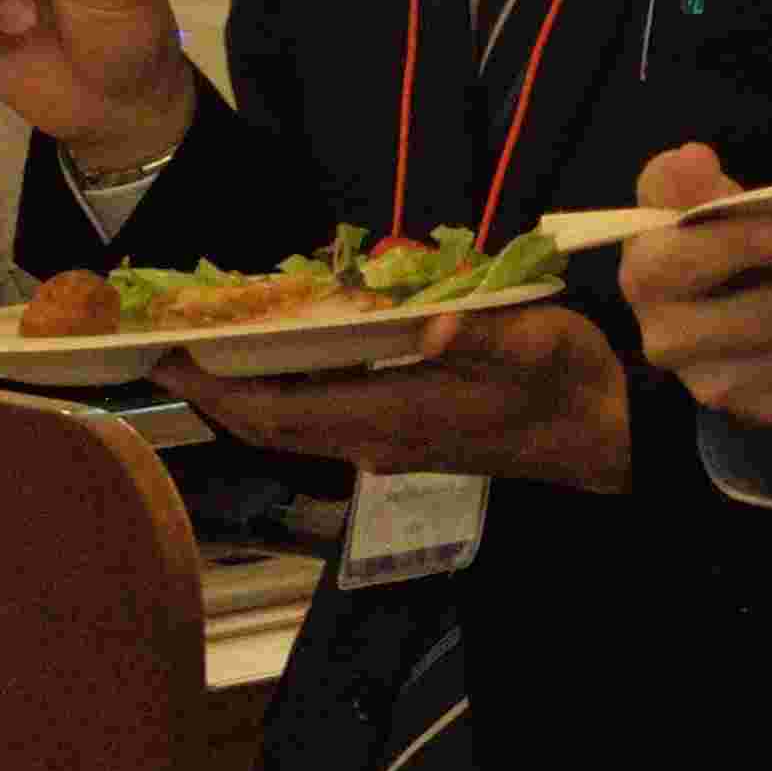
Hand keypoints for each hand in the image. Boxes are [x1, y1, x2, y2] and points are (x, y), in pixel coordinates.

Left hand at [153, 297, 632, 492]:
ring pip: (290, 423)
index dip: (218, 388)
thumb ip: (487, 337)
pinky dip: (281, 387)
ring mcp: (386, 441)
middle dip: (212, 388)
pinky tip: (276, 348)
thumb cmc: (572, 383)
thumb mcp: (541, 346)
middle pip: (269, 423)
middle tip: (163, 337)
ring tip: (204, 338)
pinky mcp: (400, 434)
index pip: (281, 413)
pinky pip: (317, 415)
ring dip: (242, 390)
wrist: (608, 436)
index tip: (169, 354)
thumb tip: (435, 328)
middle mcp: (376, 439)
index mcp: (397, 417)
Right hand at [614, 141, 771, 432]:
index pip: (683, 264)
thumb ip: (687, 183)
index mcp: (651, 275)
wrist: (705, 313)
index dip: (731, 248)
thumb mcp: (691, 200)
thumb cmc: (705, 242)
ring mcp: (724, 384)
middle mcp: (677, 340)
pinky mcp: (768, 406)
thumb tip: (692, 160)